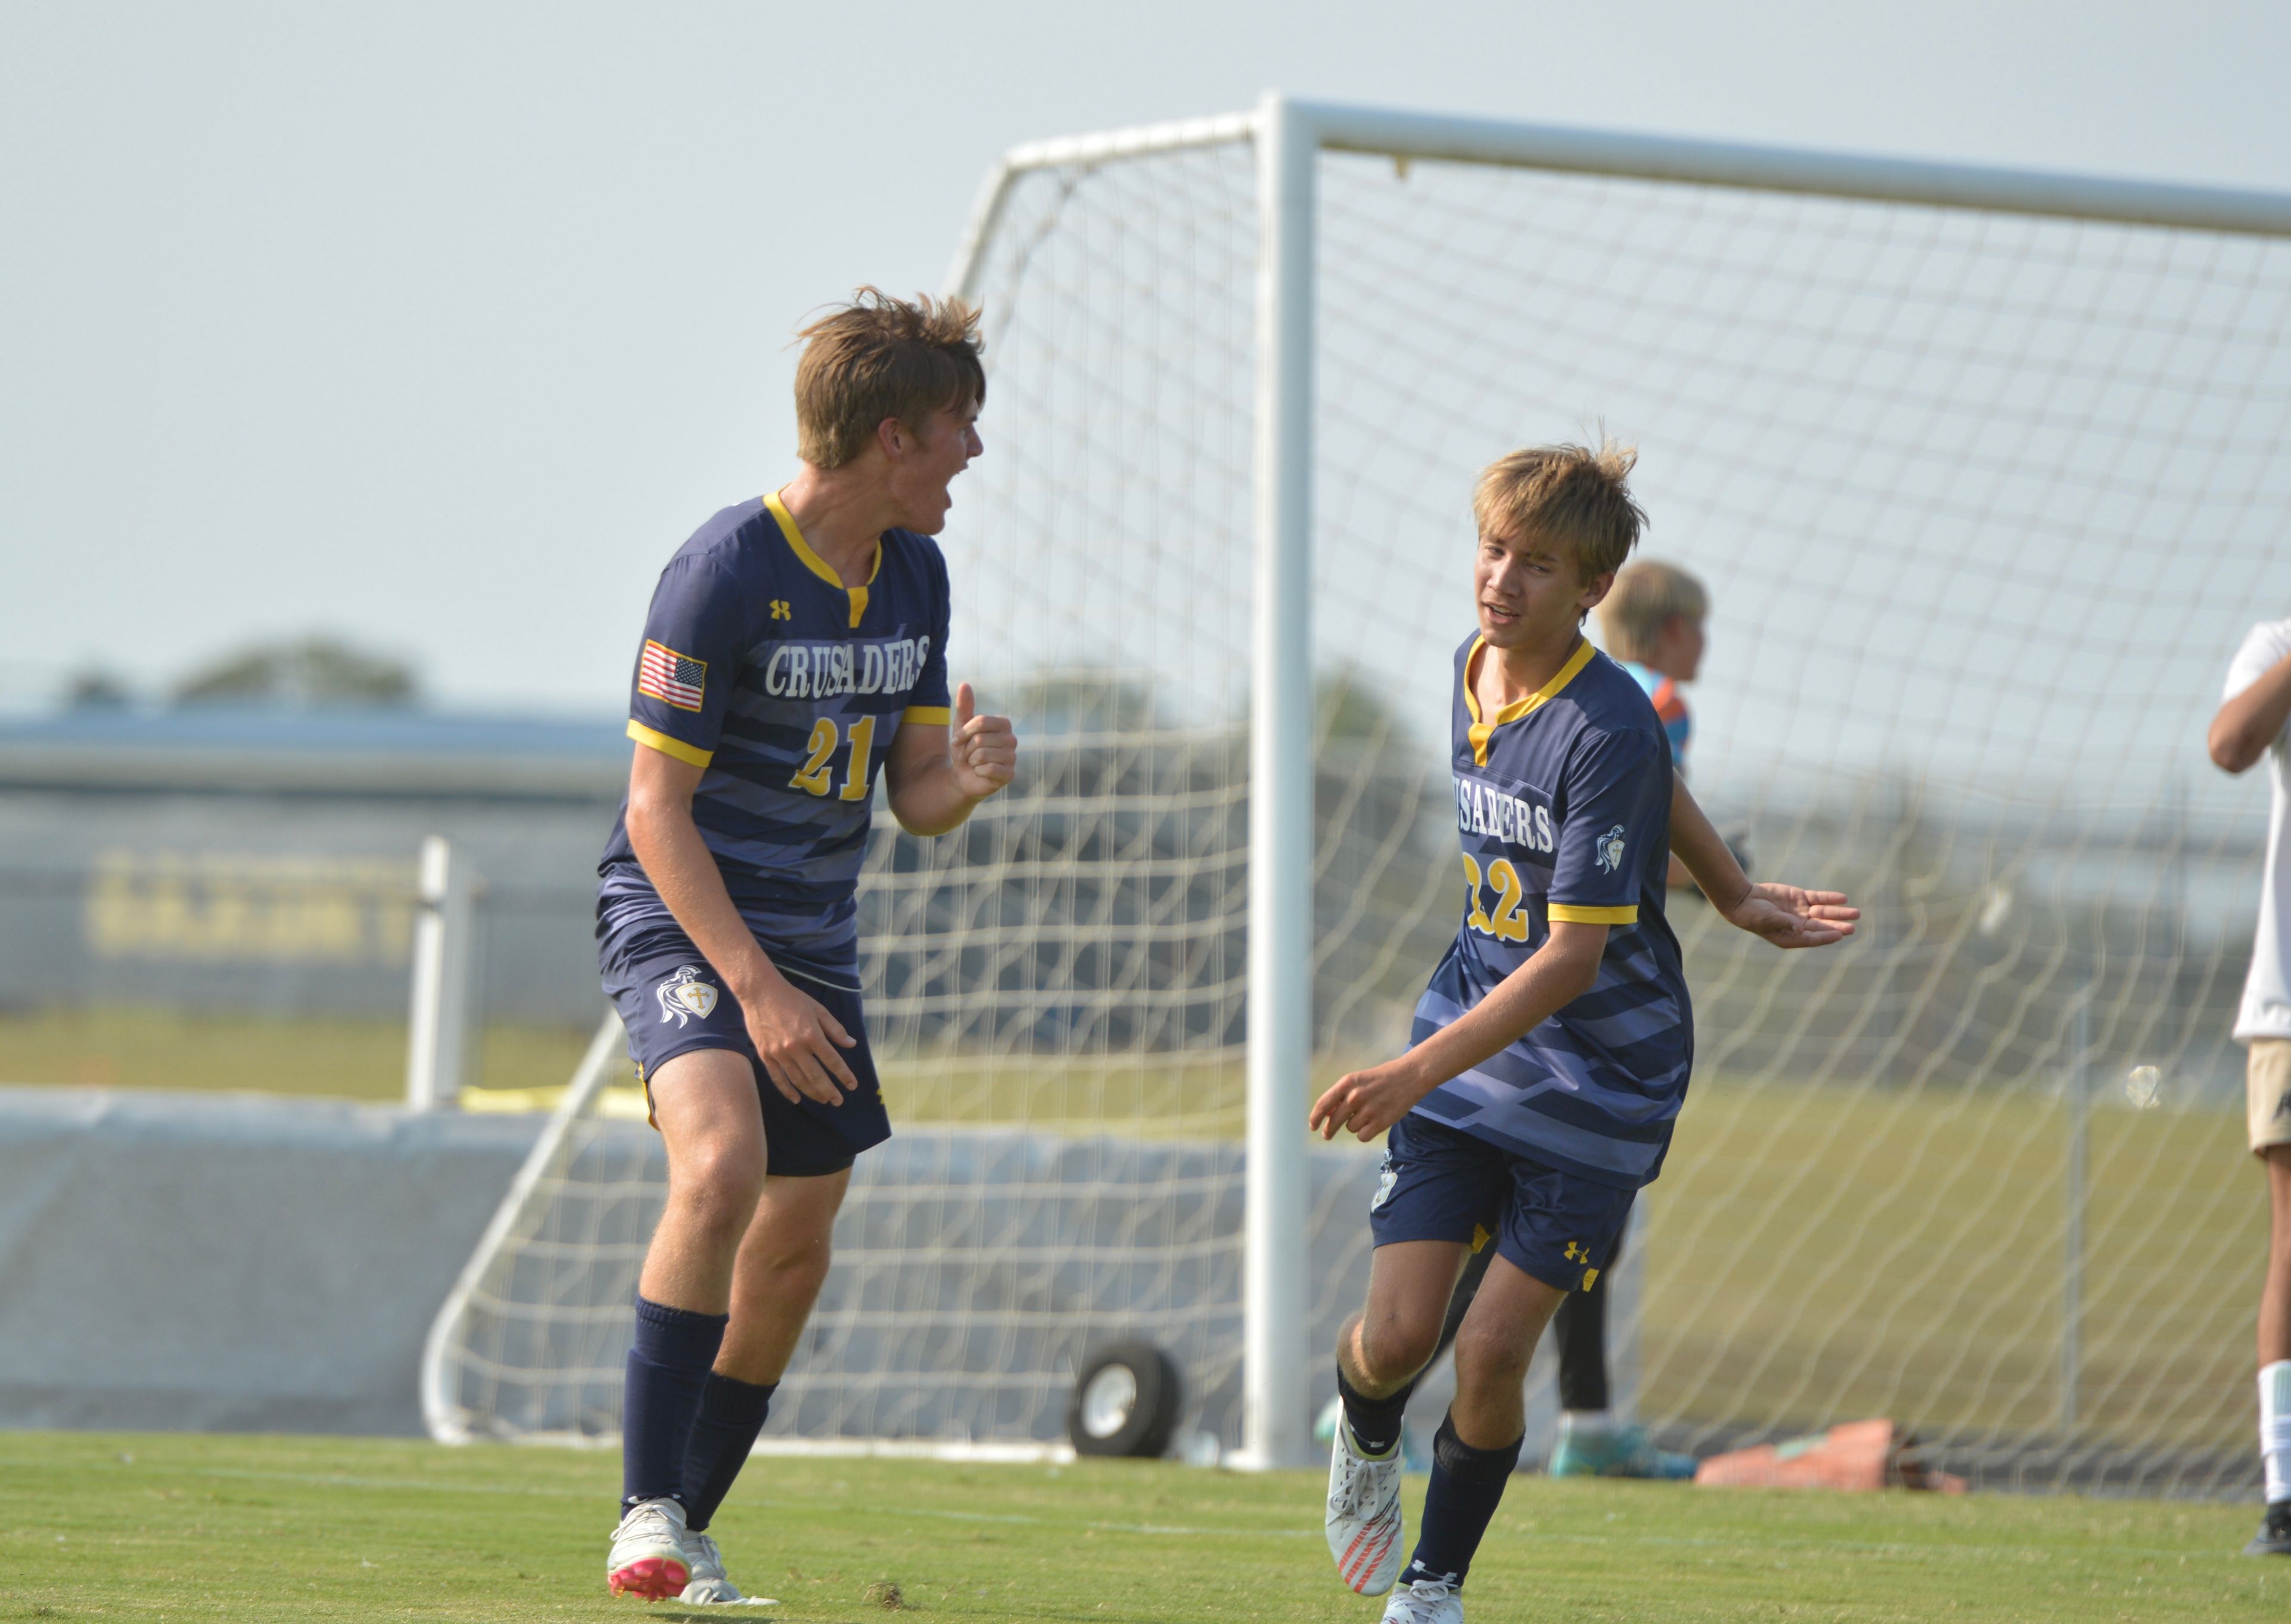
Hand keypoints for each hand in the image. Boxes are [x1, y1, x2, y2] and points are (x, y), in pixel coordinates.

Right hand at [736, 972, 859, 1106]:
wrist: (760, 992)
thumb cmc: (792, 999)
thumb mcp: (818, 1009)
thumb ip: (835, 1029)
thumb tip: (851, 1044)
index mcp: (811, 1034)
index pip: (832, 1060)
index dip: (844, 1075)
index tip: (852, 1086)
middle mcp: (795, 1047)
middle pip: (816, 1076)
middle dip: (829, 1091)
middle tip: (839, 1101)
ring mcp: (779, 1053)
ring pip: (798, 1080)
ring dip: (812, 1093)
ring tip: (824, 1100)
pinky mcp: (765, 1056)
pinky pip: (778, 1078)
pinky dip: (787, 1091)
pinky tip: (797, 1099)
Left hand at [949, 681, 1015, 798]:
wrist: (963, 776)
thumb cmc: (965, 748)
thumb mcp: (961, 726)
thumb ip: (964, 706)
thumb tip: (964, 684)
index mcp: (1003, 724)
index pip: (981, 721)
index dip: (964, 732)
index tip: (958, 740)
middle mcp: (1012, 739)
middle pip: (980, 739)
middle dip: (967, 749)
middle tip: (969, 755)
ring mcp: (1012, 757)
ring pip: (982, 755)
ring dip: (972, 761)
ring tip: (975, 763)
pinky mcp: (1010, 774)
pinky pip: (988, 769)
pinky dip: (978, 772)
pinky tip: (981, 773)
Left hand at [1309, 1057, 1436, 1142]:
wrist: (1410, 1077)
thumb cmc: (1380, 1079)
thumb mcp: (1358, 1080)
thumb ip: (1341, 1096)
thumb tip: (1326, 1115)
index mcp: (1347, 1083)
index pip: (1323, 1104)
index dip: (1314, 1118)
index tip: (1312, 1127)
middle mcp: (1355, 1096)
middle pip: (1334, 1121)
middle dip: (1329, 1130)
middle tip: (1327, 1135)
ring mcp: (1368, 1110)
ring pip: (1350, 1128)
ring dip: (1354, 1125)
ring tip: (1368, 1113)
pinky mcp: (1381, 1122)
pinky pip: (1362, 1136)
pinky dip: (1365, 1133)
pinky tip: (1373, 1122)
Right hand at [1719, 881, 1858, 949]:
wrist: (1743, 899)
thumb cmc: (1753, 915)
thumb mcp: (1768, 920)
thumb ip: (1785, 922)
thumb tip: (1800, 928)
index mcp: (1791, 937)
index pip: (1813, 938)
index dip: (1826, 936)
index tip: (1840, 934)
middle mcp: (1799, 926)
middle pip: (1822, 926)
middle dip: (1838, 926)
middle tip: (1852, 927)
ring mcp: (1801, 912)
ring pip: (1824, 913)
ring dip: (1839, 913)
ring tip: (1856, 913)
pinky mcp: (1800, 898)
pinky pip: (1818, 898)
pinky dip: (1830, 898)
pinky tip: (1842, 899)